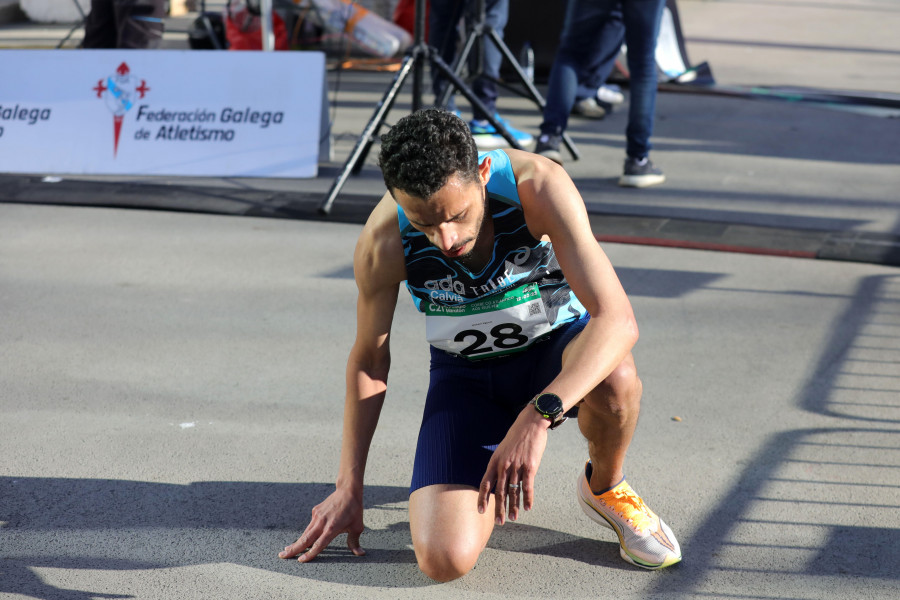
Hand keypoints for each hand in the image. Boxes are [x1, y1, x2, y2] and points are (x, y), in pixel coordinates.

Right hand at [279, 488, 365, 562]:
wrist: (347, 491)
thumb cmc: (354, 510)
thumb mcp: (357, 527)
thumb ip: (355, 541)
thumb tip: (360, 554)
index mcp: (332, 528)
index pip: (319, 545)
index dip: (310, 554)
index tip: (300, 561)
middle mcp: (322, 522)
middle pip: (305, 539)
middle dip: (293, 549)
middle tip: (282, 556)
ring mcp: (317, 516)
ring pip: (305, 532)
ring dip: (296, 542)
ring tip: (287, 549)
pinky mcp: (316, 511)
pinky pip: (310, 525)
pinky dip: (306, 533)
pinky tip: (304, 538)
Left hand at [477, 409, 548, 524]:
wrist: (530, 424)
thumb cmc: (517, 437)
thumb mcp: (503, 449)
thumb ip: (500, 464)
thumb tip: (499, 479)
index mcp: (495, 462)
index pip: (485, 484)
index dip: (482, 498)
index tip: (481, 511)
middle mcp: (503, 466)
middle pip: (499, 492)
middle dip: (498, 508)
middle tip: (499, 522)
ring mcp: (516, 467)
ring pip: (513, 492)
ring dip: (513, 507)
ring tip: (513, 518)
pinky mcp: (530, 467)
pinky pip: (527, 487)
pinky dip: (528, 499)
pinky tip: (528, 507)